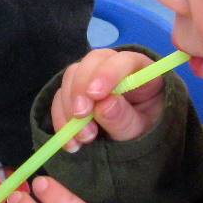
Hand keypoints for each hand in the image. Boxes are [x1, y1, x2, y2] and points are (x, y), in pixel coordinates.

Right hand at [52, 49, 166, 151]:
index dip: (108, 73)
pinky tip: (72, 142)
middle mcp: (113, 65)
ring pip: (71, 77)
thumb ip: (124, 118)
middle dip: (81, 88)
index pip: (124, 60)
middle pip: (92, 62)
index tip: (95, 95)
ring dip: (70, 108)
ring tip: (83, 138)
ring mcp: (91, 76)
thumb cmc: (143, 130)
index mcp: (139, 70)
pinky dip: (60, 119)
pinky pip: (59, 97)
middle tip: (80, 116)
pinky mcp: (73, 90)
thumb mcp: (139, 130)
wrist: (130, 141)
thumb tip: (103, 105)